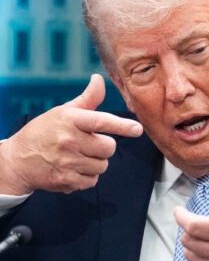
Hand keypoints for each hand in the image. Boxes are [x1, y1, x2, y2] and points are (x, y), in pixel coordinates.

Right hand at [0, 74, 142, 194]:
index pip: (101, 121)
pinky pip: (92, 181)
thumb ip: (87, 100)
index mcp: (70, 120)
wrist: (18, 160)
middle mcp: (69, 140)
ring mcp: (68, 162)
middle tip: (87, 144)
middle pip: (109, 148)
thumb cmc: (44, 132)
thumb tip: (99, 80)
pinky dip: (86, 177)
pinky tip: (72, 169)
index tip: (137, 129)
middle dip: (103, 147)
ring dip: (95, 163)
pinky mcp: (67, 181)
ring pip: (102, 166)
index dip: (122, 126)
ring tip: (77, 157)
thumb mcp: (63, 112)